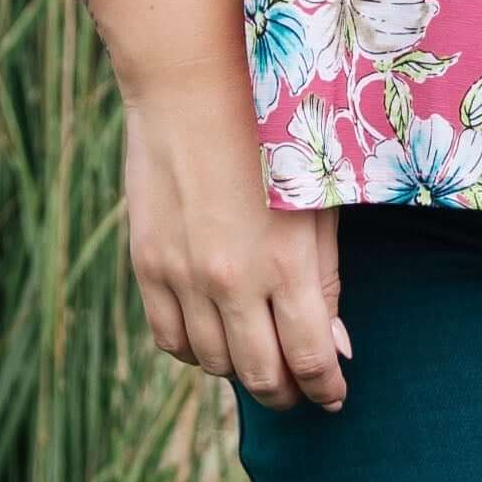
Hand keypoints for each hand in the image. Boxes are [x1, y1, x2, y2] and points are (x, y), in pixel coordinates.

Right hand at [121, 76, 351, 410]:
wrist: (192, 83)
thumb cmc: (272, 133)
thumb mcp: (318, 200)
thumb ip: (326, 278)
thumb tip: (335, 347)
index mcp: (286, 265)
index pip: (310, 359)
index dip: (326, 389)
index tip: (334, 397)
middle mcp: (232, 281)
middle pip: (260, 376)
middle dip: (286, 394)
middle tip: (299, 392)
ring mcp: (183, 276)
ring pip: (212, 363)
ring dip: (240, 370)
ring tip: (259, 357)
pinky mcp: (147, 264)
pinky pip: (168, 337)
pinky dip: (194, 350)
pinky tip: (213, 337)